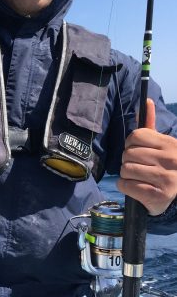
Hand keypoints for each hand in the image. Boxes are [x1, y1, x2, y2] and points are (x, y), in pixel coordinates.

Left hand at [117, 98, 176, 214]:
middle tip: (138, 167)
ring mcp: (165, 178)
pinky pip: (126, 185)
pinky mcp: (158, 195)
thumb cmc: (164, 167)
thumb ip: (151, 125)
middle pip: (128, 153)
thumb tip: (147, 100)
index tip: (136, 151)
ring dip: (126, 175)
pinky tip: (135, 188)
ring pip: (125, 169)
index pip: (135, 136)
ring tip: (137, 177)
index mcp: (170, 144)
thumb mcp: (161, 145)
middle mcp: (170, 160)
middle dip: (127, 161)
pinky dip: (125, 187)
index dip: (130, 144)